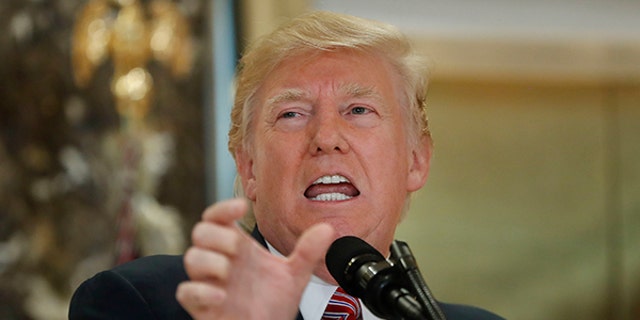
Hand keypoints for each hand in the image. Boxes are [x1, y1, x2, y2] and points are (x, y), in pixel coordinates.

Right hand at [176, 198, 335, 319]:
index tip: (241, 207)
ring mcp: (209, 282)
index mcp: (238, 247)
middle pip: (201, 231)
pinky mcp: (202, 305)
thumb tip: (326, 229)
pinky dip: (200, 291)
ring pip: (191, 257)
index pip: (219, 217)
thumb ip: (307, 251)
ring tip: (229, 271)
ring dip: (209, 260)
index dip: (223, 208)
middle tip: (238, 248)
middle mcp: (221, 260)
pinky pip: (186, 292)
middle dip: (218, 235)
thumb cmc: (273, 304)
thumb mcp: (294, 275)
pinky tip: (220, 295)